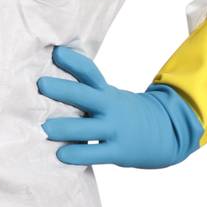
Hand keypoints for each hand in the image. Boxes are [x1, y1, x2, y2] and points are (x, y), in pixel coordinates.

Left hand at [37, 44, 202, 167]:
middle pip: (85, 96)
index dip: (74, 61)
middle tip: (41, 84)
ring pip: (88, 128)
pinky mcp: (118, 151)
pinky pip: (96, 153)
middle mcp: (110, 107)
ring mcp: (115, 129)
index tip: (56, 52)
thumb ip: (87, 90)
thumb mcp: (109, 96)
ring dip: (66, 128)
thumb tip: (54, 73)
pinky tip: (61, 155)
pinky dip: (78, 154)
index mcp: (106, 92)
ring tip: (45, 128)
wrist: (165, 132)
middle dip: (63, 90)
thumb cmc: (123, 112)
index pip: (90, 72)